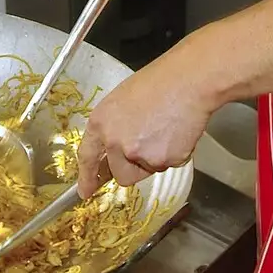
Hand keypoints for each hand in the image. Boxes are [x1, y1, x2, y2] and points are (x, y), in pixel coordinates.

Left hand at [76, 54, 214, 197]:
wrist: (187, 81)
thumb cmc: (159, 83)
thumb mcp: (122, 100)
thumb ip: (114, 127)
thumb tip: (116, 149)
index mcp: (100, 123)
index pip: (87, 157)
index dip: (87, 177)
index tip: (85, 191)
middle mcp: (115, 142)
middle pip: (121, 174)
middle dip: (133, 167)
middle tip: (148, 148)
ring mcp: (138, 154)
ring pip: (147, 170)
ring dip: (155, 159)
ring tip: (165, 130)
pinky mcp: (163, 160)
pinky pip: (169, 165)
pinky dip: (175, 153)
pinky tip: (178, 131)